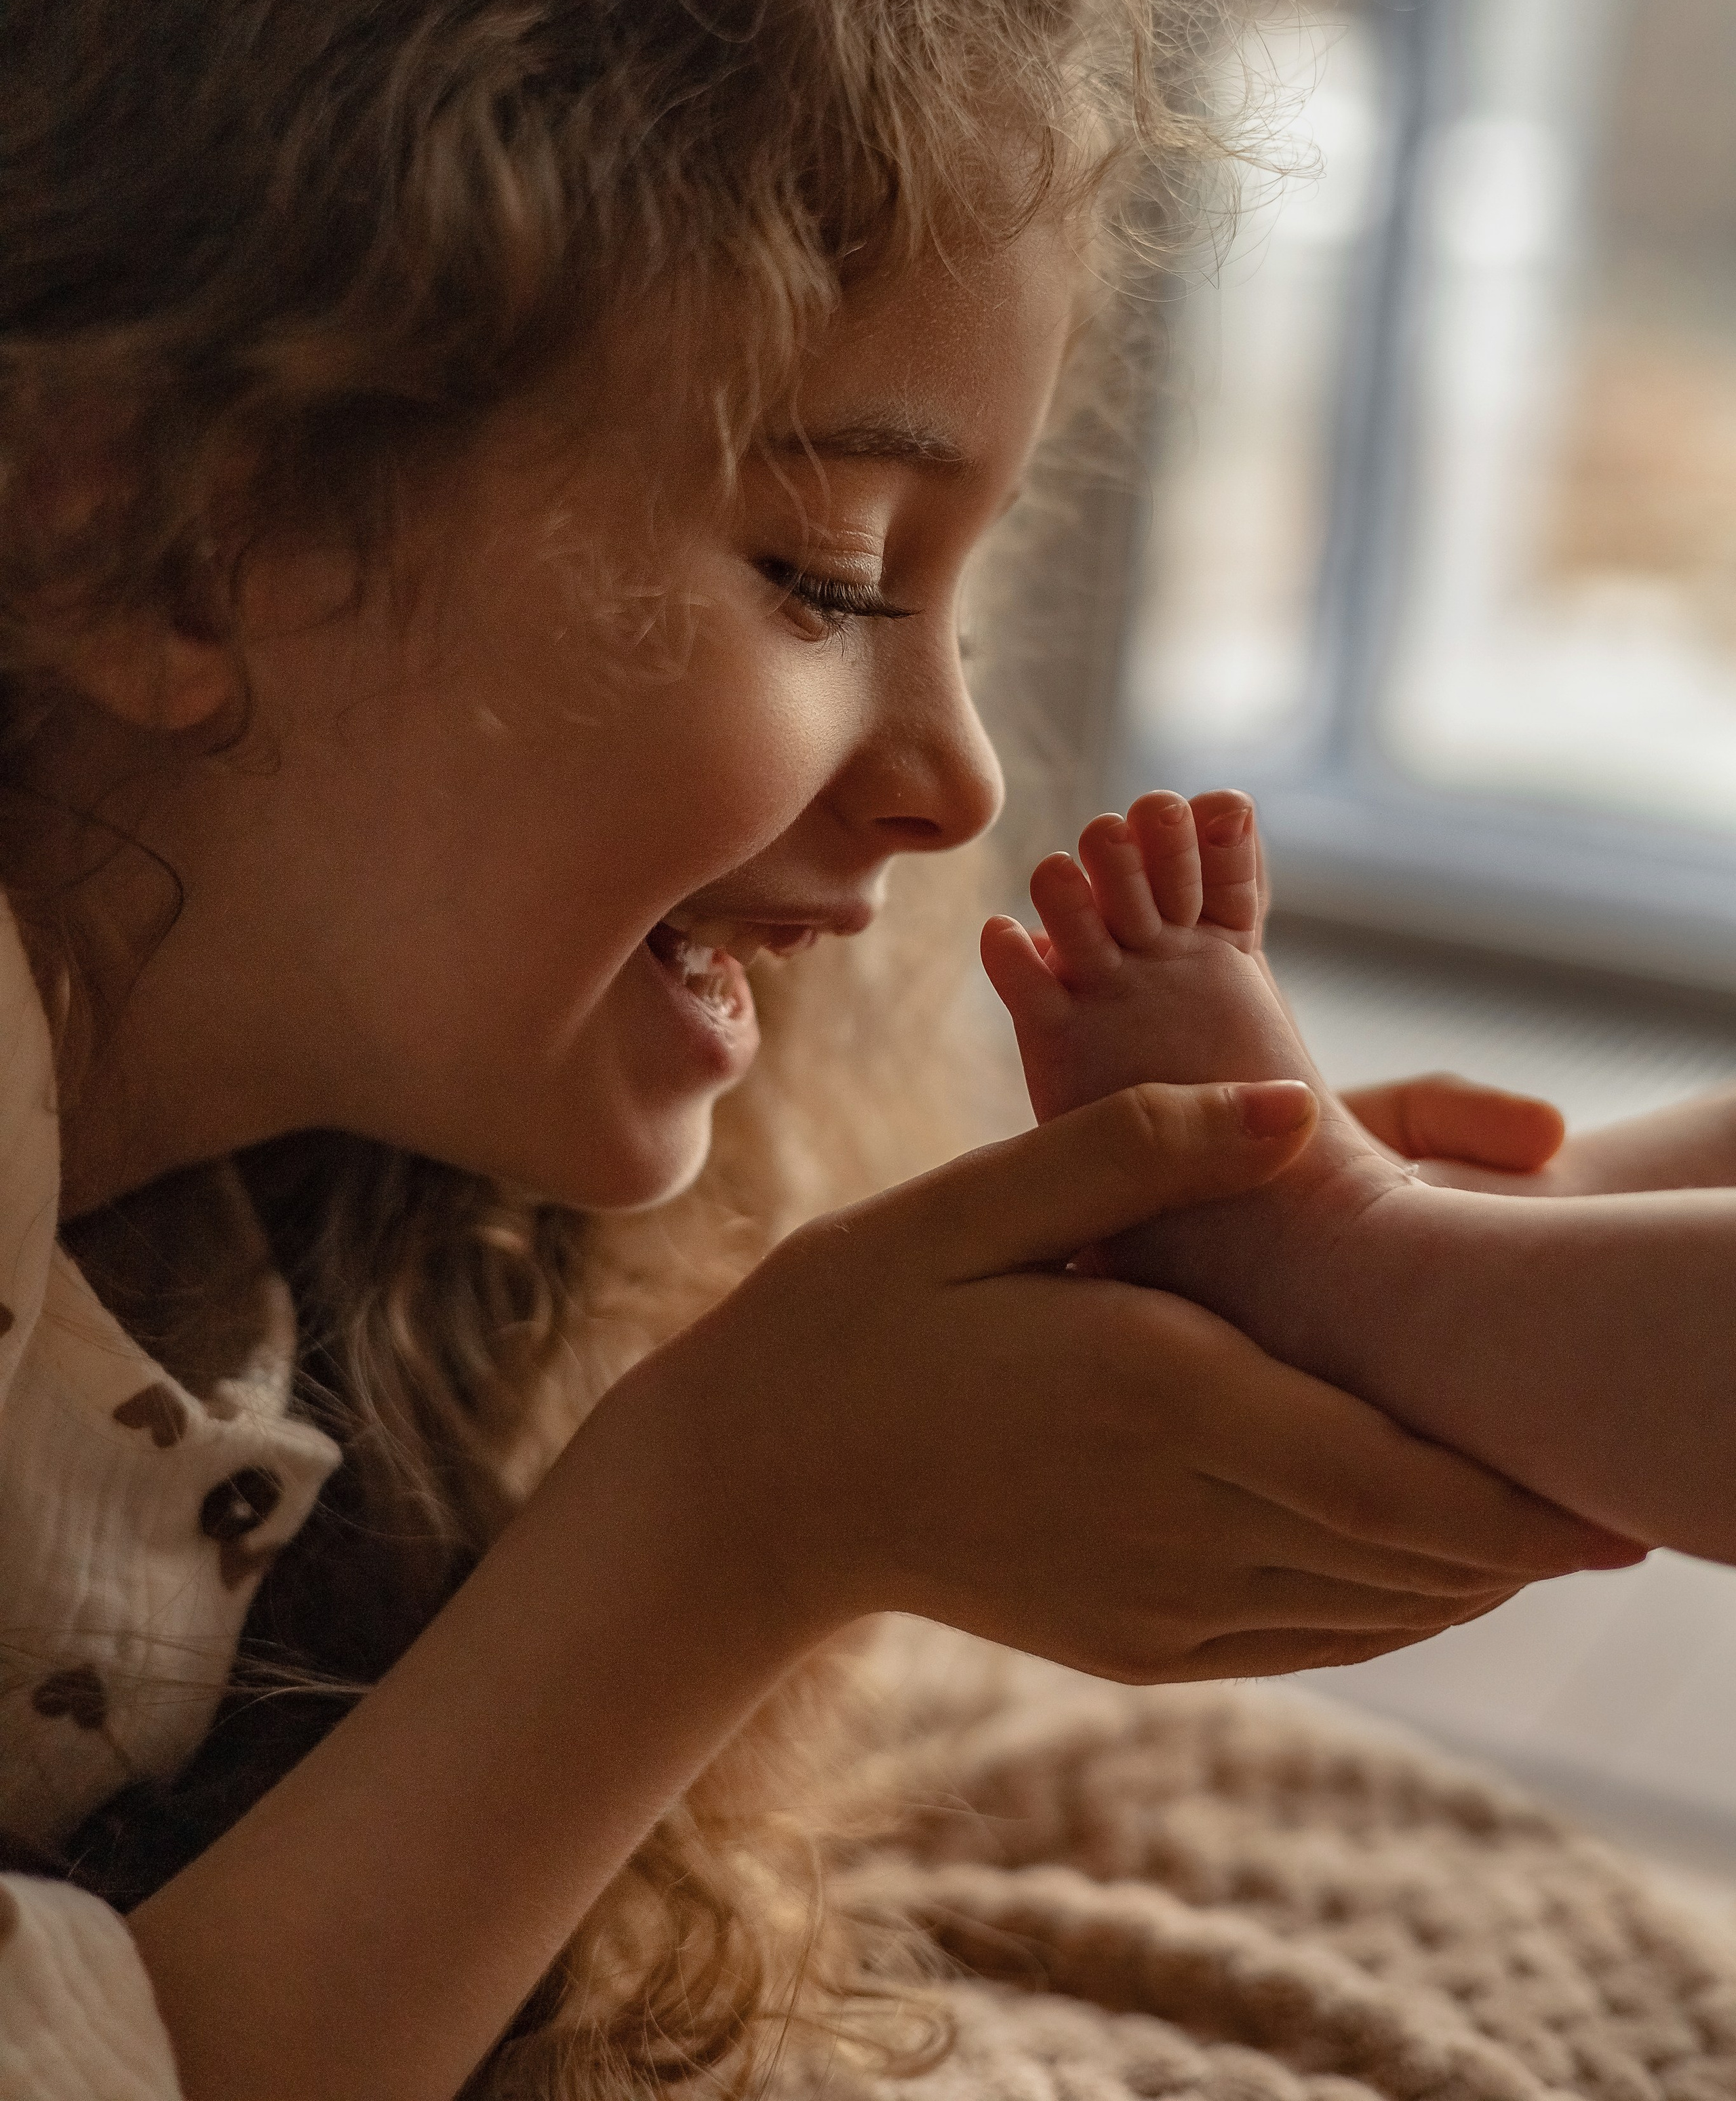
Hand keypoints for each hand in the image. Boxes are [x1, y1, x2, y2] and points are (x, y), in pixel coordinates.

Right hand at [655, 1082, 1632, 1686]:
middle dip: (1527, 1533)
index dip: (1521, 1488)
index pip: (1394, 1470)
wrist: (757, 1482)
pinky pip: (1300, 1642)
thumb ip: (1140, 1148)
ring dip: (1470, 1575)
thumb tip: (1300, 1109)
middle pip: (1408, 1553)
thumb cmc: (862, 1311)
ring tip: (1552, 1530)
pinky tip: (1426, 1577)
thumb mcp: (977, 1198)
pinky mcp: (1133, 1640)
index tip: (1615, 1480)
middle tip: (1624, 1504)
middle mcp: (1175, 1517)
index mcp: (1156, 1392)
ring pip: (1368, 1608)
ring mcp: (1155, 1598)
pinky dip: (1386, 1613)